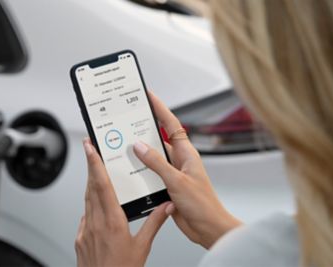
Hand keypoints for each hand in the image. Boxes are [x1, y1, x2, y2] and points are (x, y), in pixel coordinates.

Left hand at [75, 138, 170, 266]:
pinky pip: (85, 213)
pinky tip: (95, 202)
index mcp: (112, 222)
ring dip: (90, 182)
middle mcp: (95, 223)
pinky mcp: (80, 238)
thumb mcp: (142, 247)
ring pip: (87, 198)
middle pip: (91, 187)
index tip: (90, 149)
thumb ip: (154, 223)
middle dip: (91, 165)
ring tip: (94, 170)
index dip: (95, 165)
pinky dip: (90, 202)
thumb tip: (166, 207)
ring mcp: (85, 230)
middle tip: (90, 149)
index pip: (102, 186)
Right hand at [133, 92, 241, 248]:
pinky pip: (151, 172)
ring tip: (124, 145)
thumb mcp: (177, 180)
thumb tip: (140, 146)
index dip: (160, 108)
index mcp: (186, 153)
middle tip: (129, 119)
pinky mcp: (167, 185)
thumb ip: (158, 163)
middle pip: (159, 138)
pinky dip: (141, 170)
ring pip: (152, 157)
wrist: (208, 227)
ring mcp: (173, 173)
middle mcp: (179, 160)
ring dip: (140, 153)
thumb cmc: (203, 204)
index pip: (171, 123)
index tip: (149, 96)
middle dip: (144, 128)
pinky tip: (131, 171)